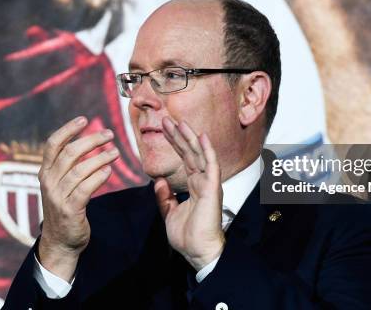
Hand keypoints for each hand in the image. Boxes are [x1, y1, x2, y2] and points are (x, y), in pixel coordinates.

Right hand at [38, 116, 118, 280]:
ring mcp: (57, 197)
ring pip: (79, 170)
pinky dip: (98, 177)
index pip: (53, 144)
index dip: (68, 129)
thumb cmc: (65, 208)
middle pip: (69, 153)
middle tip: (109, 134)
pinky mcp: (69, 210)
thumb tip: (87, 141)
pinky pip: (85, 189)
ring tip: (115, 152)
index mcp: (45, 172)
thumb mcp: (60, 184)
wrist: (60, 242)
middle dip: (91, 140)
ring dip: (100, 158)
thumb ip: (68, 165)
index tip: (84, 119)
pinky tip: (108, 171)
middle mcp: (48, 182)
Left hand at [154, 117, 224, 270]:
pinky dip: (206, 150)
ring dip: (189, 137)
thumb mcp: (169, 213)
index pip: (184, 159)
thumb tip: (158, 181)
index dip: (174, 143)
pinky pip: (211, 165)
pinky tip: (201, 136)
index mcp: (193, 186)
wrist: (197, 251)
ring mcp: (209, 183)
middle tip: (166, 119)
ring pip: (199, 154)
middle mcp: (202, 181)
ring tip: (179, 122)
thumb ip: (164, 197)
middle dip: (178, 135)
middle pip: (190, 153)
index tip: (164, 129)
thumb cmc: (187, 235)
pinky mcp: (212, 189)